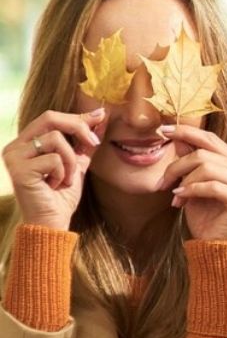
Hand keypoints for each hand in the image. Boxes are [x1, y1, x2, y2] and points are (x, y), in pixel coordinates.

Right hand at [1, 108, 105, 230]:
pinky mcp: (18, 170)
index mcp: (26, 142)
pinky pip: (53, 159)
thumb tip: (100, 116)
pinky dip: (63, 173)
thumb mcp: (77, 163)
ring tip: (65, 178)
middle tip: (94, 143)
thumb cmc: (61, 195)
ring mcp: (14, 157)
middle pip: (50, 118)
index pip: (51, 117)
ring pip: (55, 139)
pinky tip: (54, 186)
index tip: (101, 116)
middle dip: (78, 127)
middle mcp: (15, 146)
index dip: (78, 116)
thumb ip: (84, 141)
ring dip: (70, 160)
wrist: (52, 221)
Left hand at [157, 124, 226, 241]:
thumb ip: (190, 161)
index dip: (187, 132)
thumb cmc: (206, 215)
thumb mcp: (192, 184)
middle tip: (161, 183)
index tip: (163, 130)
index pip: (211, 139)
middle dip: (177, 167)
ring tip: (174, 196)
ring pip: (208, 168)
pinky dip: (192, 191)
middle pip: (205, 154)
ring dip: (184, 181)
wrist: (216, 245)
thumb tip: (178, 138)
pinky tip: (180, 200)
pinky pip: (214, 187)